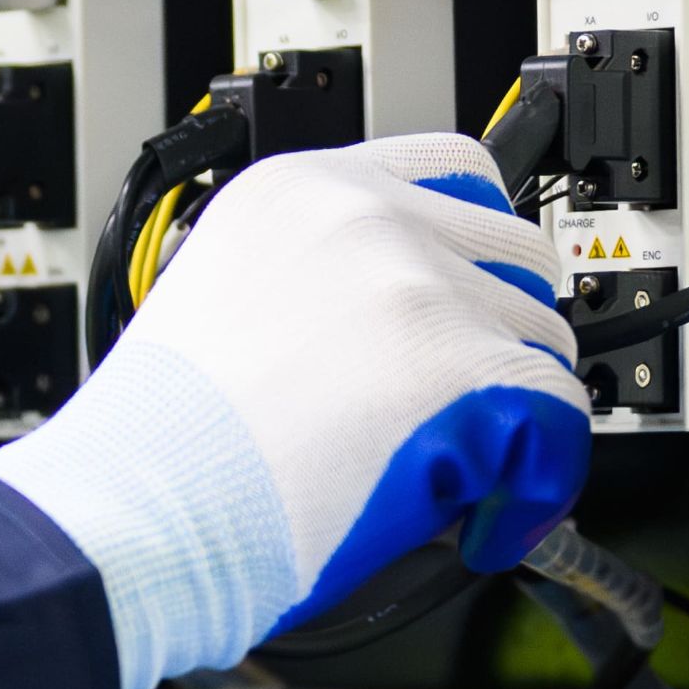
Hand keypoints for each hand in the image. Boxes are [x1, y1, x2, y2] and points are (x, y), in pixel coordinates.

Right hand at [0, 130, 585, 688]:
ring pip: (544, 344)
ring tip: (439, 474)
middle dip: (499, 342)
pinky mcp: (459, 367)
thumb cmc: (153, 447)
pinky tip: (476, 518)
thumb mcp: (221, 299)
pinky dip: (536, 486)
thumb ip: (318, 281)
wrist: (129, 515)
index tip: (473, 301)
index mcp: (298, 190)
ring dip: (510, 419)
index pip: (456, 170)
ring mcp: (415, 286)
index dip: (477, 250)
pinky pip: (560, 422)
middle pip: (518, 256)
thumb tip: (400, 331)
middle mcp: (364, 219)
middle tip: (456, 414)